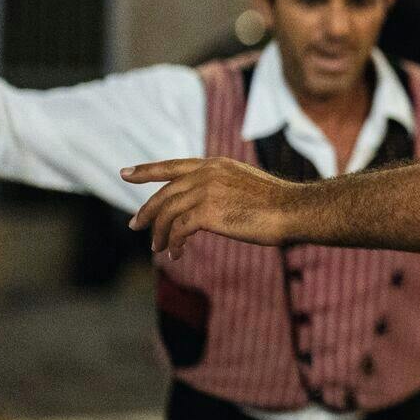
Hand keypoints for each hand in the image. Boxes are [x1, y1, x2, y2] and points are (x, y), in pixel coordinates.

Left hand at [122, 158, 303, 257]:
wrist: (295, 210)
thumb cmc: (279, 205)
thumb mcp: (245, 186)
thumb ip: (222, 190)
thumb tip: (207, 209)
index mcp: (216, 164)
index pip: (173, 166)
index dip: (146, 170)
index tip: (125, 174)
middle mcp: (207, 173)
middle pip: (164, 193)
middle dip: (147, 211)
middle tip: (136, 227)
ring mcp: (206, 191)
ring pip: (167, 213)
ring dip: (159, 234)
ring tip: (158, 249)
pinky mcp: (207, 212)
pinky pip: (178, 230)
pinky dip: (173, 243)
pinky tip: (175, 254)